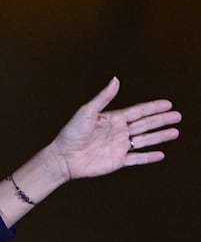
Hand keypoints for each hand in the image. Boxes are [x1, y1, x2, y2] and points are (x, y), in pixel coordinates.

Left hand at [50, 76, 180, 180]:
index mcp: (113, 119)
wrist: (63, 158)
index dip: (153, 108)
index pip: (138, 112)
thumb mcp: (87, 112)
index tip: (168, 104)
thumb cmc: (71, 134)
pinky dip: (149, 157)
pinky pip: (137, 159)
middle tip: (178, 116)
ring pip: (144, 140)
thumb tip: (116, 79)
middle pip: (145, 124)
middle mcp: (118, 132)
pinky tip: (161, 154)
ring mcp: (119, 147)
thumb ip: (103, 97)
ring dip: (160, 136)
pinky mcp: (117, 161)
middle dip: (162, 120)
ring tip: (175, 132)